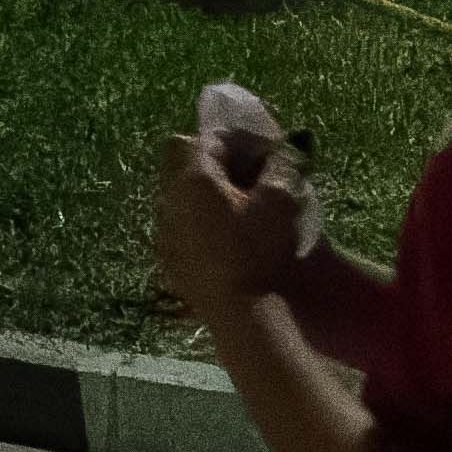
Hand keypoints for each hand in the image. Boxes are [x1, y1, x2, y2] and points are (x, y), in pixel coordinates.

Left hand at [152, 130, 313, 313]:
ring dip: (210, 191)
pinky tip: (229, 236)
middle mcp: (168, 197)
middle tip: (253, 176)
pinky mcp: (168, 256)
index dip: (242, 140)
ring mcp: (163, 228)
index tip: (270, 154)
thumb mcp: (281, 201)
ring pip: (182, 194)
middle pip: (186, 162)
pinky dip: (203, 219)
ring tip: (244, 207)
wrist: (240, 311)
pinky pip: (182, 223)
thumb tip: (289, 148)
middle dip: (220, 162)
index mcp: (191, 178)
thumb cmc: (259, 249)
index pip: (209, 139)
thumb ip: (284, 166)